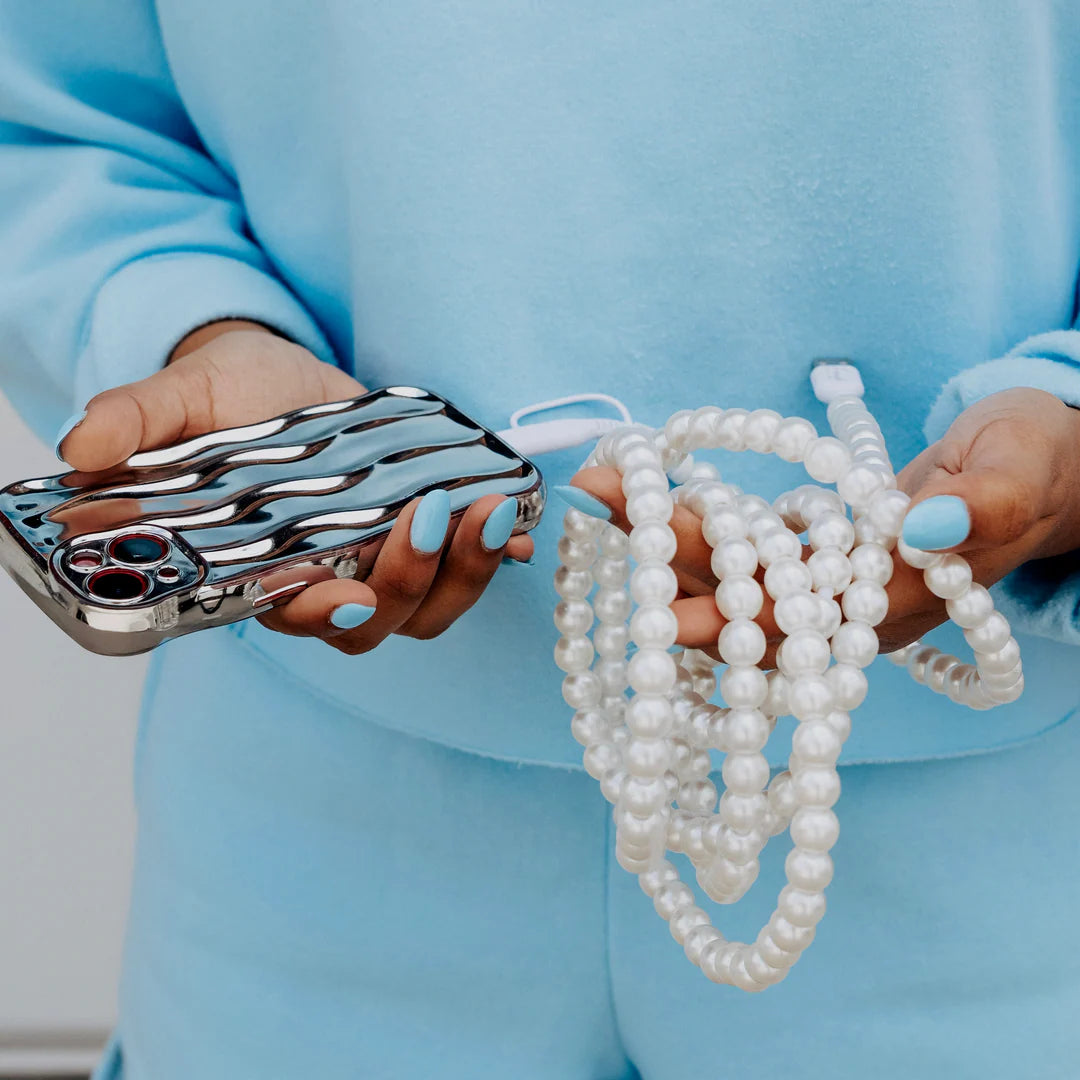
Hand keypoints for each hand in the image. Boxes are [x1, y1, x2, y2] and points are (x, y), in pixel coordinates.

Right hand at [57, 321, 532, 651]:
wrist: (279, 377)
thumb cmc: (225, 397)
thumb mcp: (179, 397)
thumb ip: (135, 421)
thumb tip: (80, 447)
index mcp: (259, 568)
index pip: (289, 615)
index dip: (318, 616)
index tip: (345, 596)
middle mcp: (325, 578)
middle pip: (376, 623)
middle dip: (410, 583)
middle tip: (434, 518)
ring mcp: (379, 560)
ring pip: (430, 605)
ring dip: (469, 571)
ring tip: (491, 514)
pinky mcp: (426, 532)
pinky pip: (469, 567)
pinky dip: (499, 553)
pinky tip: (518, 525)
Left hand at [567, 388, 1079, 663]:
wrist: (1025, 462)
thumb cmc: (1032, 464)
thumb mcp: (1022, 474)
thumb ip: (984, 507)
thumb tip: (920, 532)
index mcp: (891, 602)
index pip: (796, 625)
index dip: (727, 617)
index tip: (655, 601)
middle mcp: (842, 608)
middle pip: (740, 603)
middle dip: (662, 562)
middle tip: (596, 507)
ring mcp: (820, 581)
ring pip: (729, 572)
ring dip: (660, 536)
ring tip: (599, 492)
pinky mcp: (806, 550)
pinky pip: (739, 543)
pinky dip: (692, 520)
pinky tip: (643, 498)